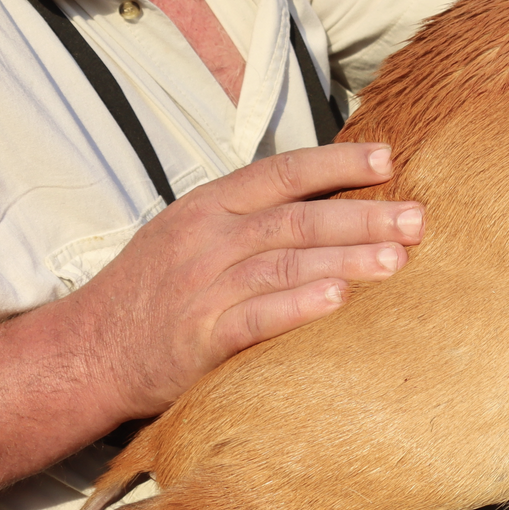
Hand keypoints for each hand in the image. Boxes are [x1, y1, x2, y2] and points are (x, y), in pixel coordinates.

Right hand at [71, 142, 421, 418]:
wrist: (89, 350)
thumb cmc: (153, 290)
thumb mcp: (189, 232)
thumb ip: (248, 216)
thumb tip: (327, 200)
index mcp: (210, 205)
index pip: (283, 171)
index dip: (337, 163)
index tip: (389, 159)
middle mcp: (209, 238)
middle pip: (297, 218)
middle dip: (363, 216)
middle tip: (419, 218)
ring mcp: (204, 286)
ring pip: (285, 263)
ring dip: (347, 260)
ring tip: (398, 260)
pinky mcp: (200, 337)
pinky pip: (256, 317)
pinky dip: (298, 306)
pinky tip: (339, 301)